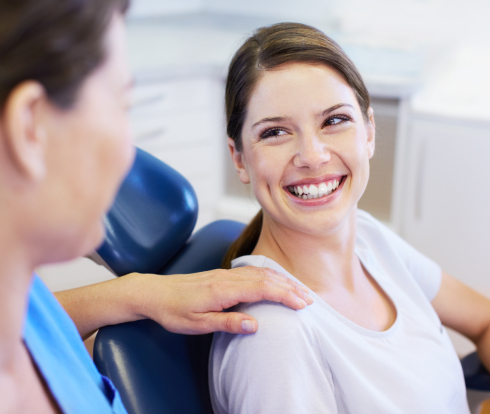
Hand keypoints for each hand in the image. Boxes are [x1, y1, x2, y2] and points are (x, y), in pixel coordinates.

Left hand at [129, 266, 312, 334]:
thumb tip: (255, 324)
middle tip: (310, 299)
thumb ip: (226, 322)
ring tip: (299, 290)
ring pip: (260, 272)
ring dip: (282, 280)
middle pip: (266, 278)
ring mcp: (225, 274)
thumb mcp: (197, 324)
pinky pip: (251, 271)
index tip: (303, 304)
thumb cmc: (173, 311)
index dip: (285, 295)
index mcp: (223, 290)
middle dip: (290, 287)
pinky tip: (275, 280)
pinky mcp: (222, 274)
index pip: (262, 288)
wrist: (154, 292)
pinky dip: (269, 275)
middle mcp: (227, 278)